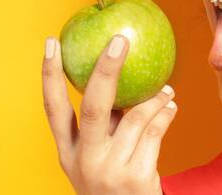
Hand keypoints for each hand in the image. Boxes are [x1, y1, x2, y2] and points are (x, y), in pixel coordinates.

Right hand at [42, 34, 176, 194]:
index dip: (50, 75)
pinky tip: (171, 107)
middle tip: (119, 41)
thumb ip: (105, 125)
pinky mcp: (136, 178)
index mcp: (67, 154)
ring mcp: (110, 171)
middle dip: (106, 70)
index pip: (52, 109)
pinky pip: (155, 133)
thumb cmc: (114, 182)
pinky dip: (165, 115)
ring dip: (154, 97)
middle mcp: (84, 161)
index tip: (52, 43)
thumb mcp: (98, 157)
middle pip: (93, 108)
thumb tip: (120, 77)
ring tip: (166, 90)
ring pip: (135, 117)